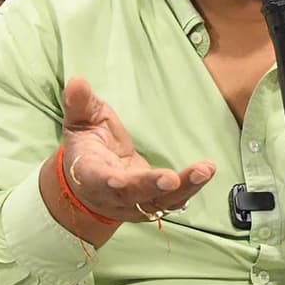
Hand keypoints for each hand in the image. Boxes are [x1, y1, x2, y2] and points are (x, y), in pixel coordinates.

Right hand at [58, 77, 215, 225]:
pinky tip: (207, 171)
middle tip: (172, 179)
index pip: (97, 180)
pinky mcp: (154, 203)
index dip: (107, 182)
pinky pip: (174, 200)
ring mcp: (135, 204)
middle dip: (151, 187)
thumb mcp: (80, 122)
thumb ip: (79, 104)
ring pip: (159, 202)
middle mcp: (112, 195)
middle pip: (132, 195)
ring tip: (205, 170)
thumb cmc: (87, 147)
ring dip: (184, 188)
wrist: (91, 185)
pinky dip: (192, 187)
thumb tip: (76, 81)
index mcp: (90, 173)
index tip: (117, 180)